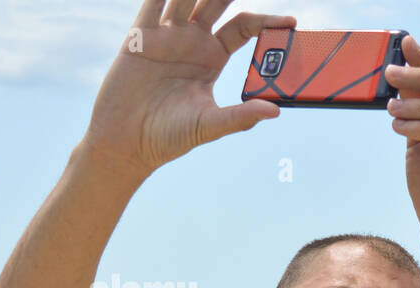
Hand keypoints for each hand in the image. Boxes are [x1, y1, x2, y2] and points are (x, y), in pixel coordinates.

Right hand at [81, 1, 295, 179]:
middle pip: (215, 2)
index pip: (243, 27)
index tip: (291, 22)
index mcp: (213, 58)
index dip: (265, 21)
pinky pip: (151, 5)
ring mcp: (165, 35)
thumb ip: (240, 116)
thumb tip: (274, 111)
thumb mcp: (210, 125)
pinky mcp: (139, 37)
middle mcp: (192, 41)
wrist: (127, 141)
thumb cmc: (170, 136)